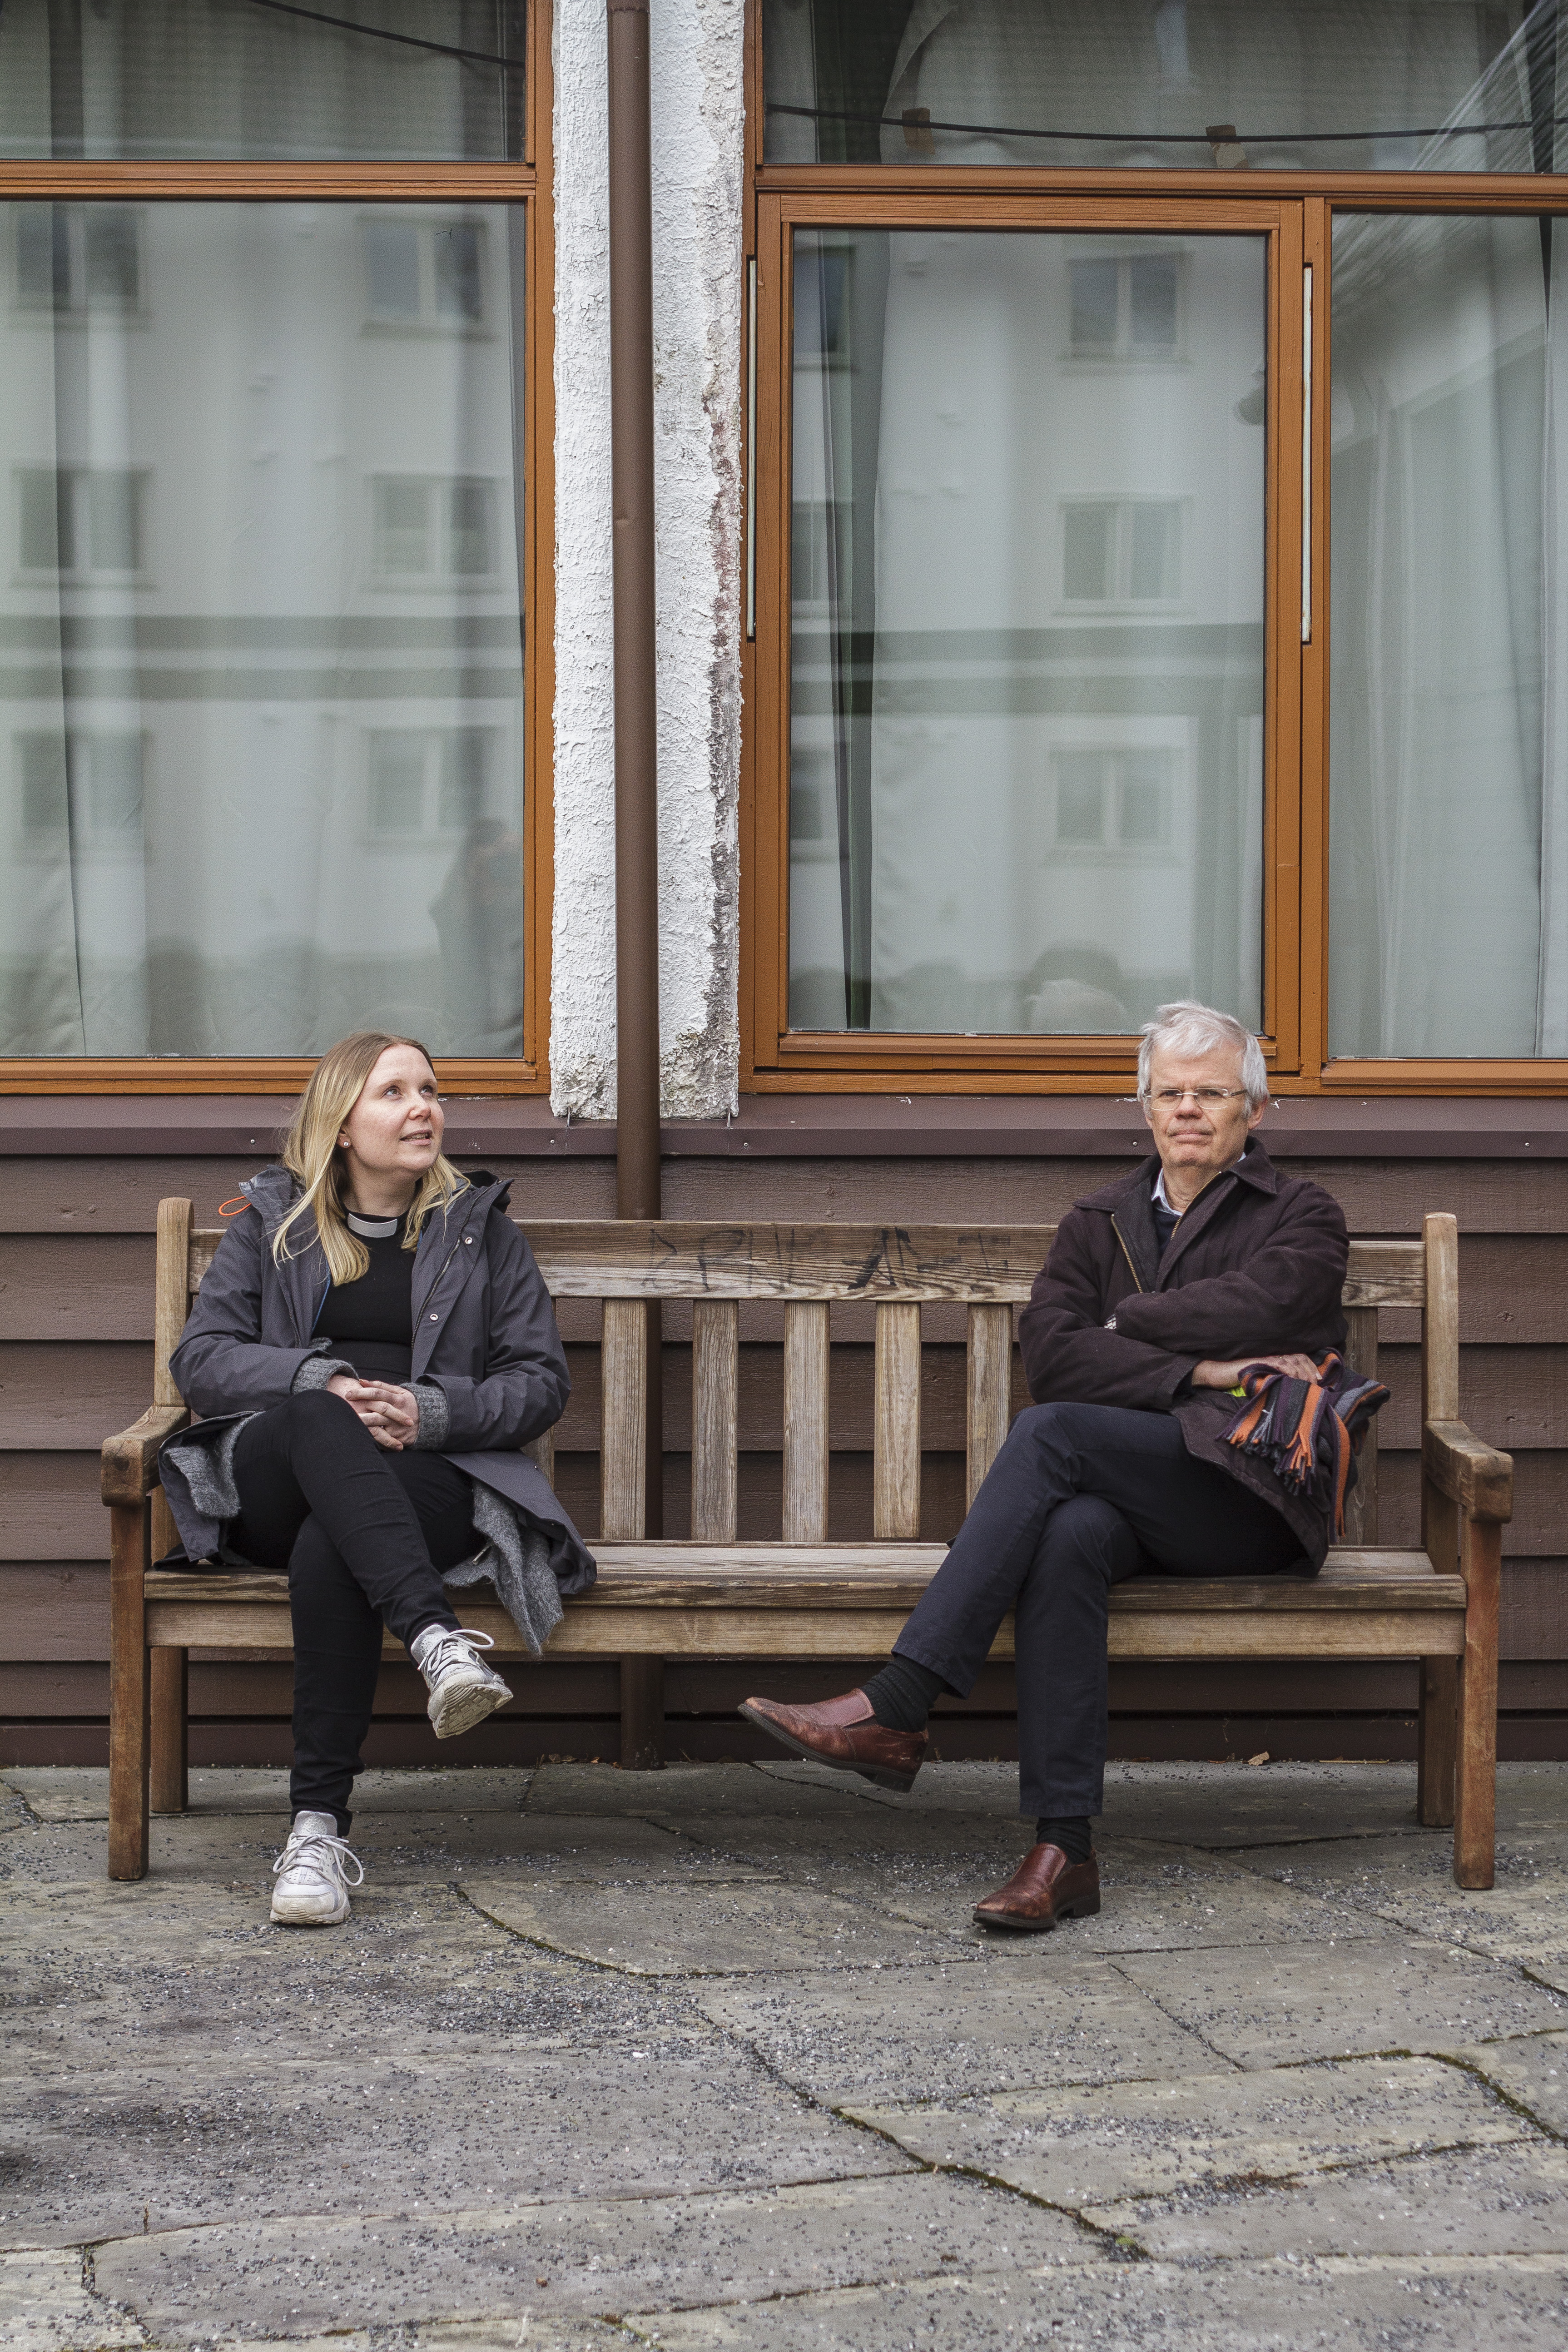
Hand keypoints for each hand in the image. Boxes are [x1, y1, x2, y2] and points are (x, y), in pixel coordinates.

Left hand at [325, 1373, 419, 1448]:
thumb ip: (382, 1386)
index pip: (378, 1393)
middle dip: (360, 1407)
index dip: (362, 1392)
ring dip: (363, 1423)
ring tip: (350, 1422)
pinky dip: (371, 1437)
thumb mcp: (400, 1392)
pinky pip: (382, 1438)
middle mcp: (397, 1411)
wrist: (428, 1421)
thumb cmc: (408, 1403)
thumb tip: (362, 1381)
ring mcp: (397, 1426)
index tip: (348, 1394)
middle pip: (376, 1408)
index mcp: (397, 1398)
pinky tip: (360, 1435)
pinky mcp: (397, 1438)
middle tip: (345, 1407)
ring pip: (377, 1424)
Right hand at [1191, 1352, 1320, 1389]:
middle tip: (1317, 1385)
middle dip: (1311, 1371)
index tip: (1319, 1380)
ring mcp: (1266, 1356)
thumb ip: (1275, 1378)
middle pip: (1299, 1357)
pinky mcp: (1259, 1362)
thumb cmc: (1238, 1375)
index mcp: (1274, 1355)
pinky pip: (1279, 1364)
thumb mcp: (1262, 1377)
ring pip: (1292, 1361)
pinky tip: (1294, 1380)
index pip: (1299, 1356)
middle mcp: (1272, 1353)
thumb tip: (1291, 1388)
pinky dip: (1289, 1372)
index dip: (1311, 1366)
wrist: (1217, 1371)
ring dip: (1303, 1374)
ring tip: (1308, 1386)